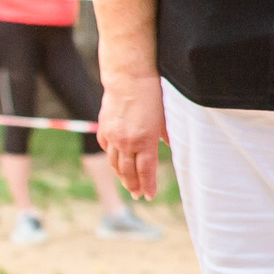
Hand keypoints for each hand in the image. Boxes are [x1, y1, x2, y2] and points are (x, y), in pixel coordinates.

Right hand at [99, 74, 167, 199]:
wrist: (128, 77)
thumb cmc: (152, 95)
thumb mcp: (164, 118)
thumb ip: (167, 136)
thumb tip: (170, 147)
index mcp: (145, 140)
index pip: (146, 171)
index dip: (148, 186)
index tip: (150, 196)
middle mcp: (126, 141)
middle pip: (129, 172)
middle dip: (134, 186)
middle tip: (138, 196)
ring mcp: (112, 135)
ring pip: (115, 163)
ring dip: (122, 176)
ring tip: (128, 185)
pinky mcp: (104, 128)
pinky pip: (106, 149)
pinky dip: (112, 158)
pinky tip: (116, 163)